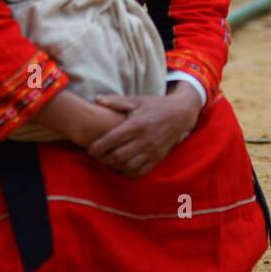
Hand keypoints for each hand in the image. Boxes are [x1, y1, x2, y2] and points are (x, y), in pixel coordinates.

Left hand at [87, 86, 202, 176]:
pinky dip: (128, 173)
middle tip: (95, 157)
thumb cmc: (155, 105)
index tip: (90, 150)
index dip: (98, 147)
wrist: (180, 114)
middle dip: (103, 159)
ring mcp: (152, 151)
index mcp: (137, 124)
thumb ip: (116, 101)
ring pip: (128, 166)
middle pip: (118, 156)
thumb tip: (96, 99)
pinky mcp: (158, 158)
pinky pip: (141, 172)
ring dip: (114, 167)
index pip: (113, 139)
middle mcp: (145, 140)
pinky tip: (121, 168)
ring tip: (106, 162)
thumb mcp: (137, 100)